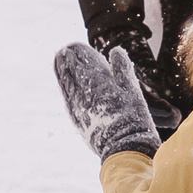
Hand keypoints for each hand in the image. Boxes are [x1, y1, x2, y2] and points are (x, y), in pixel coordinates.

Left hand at [53, 43, 161, 159]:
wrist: (123, 146)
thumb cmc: (131, 117)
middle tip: (62, 52)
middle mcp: (83, 95)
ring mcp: (78, 109)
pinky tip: (66, 89)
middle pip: (70, 75)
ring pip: (67, 87)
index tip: (70, 46)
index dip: (75, 55)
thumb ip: (122, 69)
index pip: (80, 65)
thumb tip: (116, 51)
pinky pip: (68, 101)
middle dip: (65, 63)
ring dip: (63, 74)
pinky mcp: (78, 121)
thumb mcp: (132, 90)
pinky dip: (66, 91)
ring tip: (59, 65)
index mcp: (96, 84)